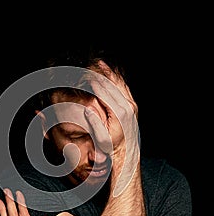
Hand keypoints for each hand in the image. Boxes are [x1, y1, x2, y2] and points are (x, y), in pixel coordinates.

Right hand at [88, 61, 139, 195]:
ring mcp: (131, 105)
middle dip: (99, 74)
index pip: (103, 91)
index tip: (83, 75)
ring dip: (108, 73)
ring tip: (99, 64)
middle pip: (111, 84)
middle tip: (88, 65)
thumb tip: (86, 109)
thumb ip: (94, 123)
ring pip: (119, 83)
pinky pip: (124, 88)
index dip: (92, 81)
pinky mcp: (132, 106)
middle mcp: (127, 106)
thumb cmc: (112, 147)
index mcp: (119, 113)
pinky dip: (116, 79)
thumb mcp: (101, 138)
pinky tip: (110, 73)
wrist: (127, 152)